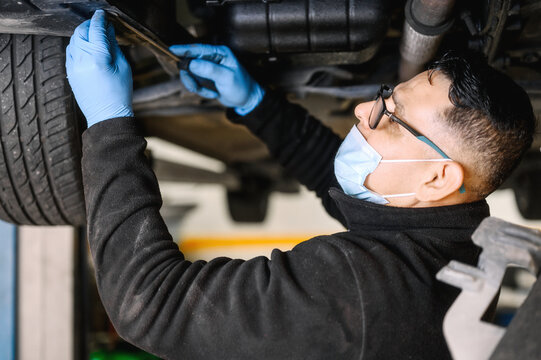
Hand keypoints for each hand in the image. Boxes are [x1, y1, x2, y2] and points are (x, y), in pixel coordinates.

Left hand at [66, 10, 132, 126]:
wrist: (107, 115)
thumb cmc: (119, 94)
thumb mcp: (123, 67)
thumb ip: (114, 46)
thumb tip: (108, 31)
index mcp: (98, 58)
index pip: (96, 30)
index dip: (99, 19)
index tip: (102, 14)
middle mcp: (82, 61)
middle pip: (81, 32)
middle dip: (89, 25)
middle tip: (98, 23)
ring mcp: (73, 67)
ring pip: (73, 41)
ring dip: (82, 34)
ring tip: (93, 35)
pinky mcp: (70, 73)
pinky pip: (70, 52)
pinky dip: (77, 45)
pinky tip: (86, 47)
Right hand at [169, 44, 263, 114]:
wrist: (245, 100)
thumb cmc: (241, 87)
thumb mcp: (226, 78)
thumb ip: (209, 69)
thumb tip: (192, 63)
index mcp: (220, 53)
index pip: (198, 48)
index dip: (184, 49)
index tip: (171, 50)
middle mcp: (213, 58)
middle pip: (190, 62)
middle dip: (190, 76)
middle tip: (195, 87)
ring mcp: (208, 68)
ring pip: (190, 74)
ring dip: (196, 86)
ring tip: (209, 92)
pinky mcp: (205, 77)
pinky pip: (194, 82)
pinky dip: (201, 90)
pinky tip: (212, 93)